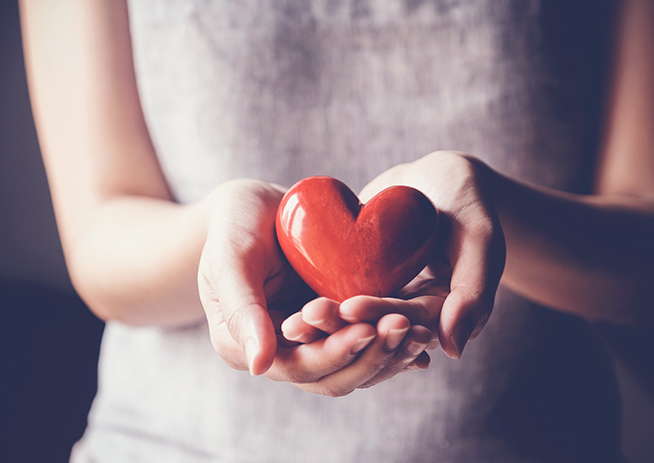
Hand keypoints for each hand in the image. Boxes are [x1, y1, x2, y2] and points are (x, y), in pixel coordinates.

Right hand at [198, 179, 428, 395]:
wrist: (253, 206)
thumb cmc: (232, 225)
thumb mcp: (230, 259)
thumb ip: (241, 309)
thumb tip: (259, 365)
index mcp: (247, 347)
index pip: (299, 368)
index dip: (334, 353)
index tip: (365, 330)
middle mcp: (282, 353)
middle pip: (334, 375)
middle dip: (372, 356)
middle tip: (405, 328)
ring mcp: (311, 340)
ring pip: (356, 363)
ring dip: (390, 353)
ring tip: (422, 332)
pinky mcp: (335, 324)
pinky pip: (367, 339)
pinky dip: (393, 340)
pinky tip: (423, 331)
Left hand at [291, 151, 505, 358]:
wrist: (441, 179)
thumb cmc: (469, 201)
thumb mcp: (481, 239)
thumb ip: (474, 291)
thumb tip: (453, 349)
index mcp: (443, 315)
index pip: (408, 321)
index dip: (379, 315)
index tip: (348, 306)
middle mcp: (411, 315)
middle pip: (375, 326)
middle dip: (340, 325)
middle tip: (305, 318)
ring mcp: (385, 300)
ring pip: (352, 319)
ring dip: (324, 323)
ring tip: (292, 319)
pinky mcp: (362, 284)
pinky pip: (339, 295)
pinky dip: (318, 300)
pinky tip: (290, 302)